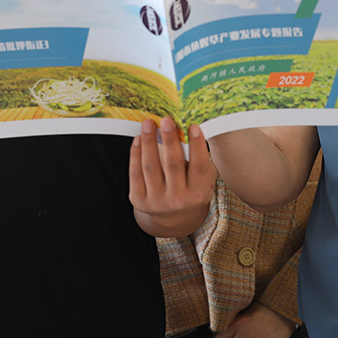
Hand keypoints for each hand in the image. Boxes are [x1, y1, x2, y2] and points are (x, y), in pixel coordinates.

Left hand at [129, 117, 215, 237]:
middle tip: (166, 120)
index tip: (193, 126)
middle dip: (169, 140)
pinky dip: (136, 153)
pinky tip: (138, 139)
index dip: (196, 146)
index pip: (198, 167)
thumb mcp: (202, 179)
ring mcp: (157, 202)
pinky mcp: (139, 200)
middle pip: (173, 165)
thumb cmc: (191, 189)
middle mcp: (178, 200)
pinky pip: (135, 173)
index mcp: (198, 194)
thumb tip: (187, 130)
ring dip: (149, 142)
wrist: (173, 217)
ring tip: (148, 123)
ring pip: (151, 166)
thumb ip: (199, 159)